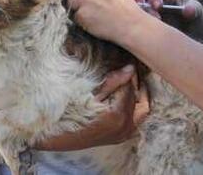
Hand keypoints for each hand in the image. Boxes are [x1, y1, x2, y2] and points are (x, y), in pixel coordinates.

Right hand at [32, 64, 149, 149]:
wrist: (61, 135)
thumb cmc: (72, 111)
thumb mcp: (91, 93)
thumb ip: (113, 81)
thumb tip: (131, 68)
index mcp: (117, 115)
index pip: (129, 87)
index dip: (127, 75)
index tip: (125, 65)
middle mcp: (124, 127)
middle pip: (137, 97)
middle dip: (133, 84)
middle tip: (126, 73)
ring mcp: (124, 134)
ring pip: (141, 109)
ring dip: (136, 96)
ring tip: (127, 85)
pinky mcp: (122, 137)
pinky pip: (136, 119)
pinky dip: (134, 107)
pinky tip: (125, 99)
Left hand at [64, 0, 145, 42]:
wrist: (131, 24)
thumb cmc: (123, 6)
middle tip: (75, 0)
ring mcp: (85, 0)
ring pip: (69, 1)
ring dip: (75, 8)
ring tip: (90, 13)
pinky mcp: (82, 14)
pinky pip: (74, 16)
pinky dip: (80, 19)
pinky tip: (93, 21)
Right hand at [142, 0, 202, 36]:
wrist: (198, 35)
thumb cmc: (196, 17)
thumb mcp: (197, 10)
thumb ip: (194, 8)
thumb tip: (188, 11)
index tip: (158, 6)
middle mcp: (152, 8)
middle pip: (140, 5)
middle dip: (145, 12)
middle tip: (156, 20)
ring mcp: (149, 21)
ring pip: (138, 21)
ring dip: (143, 26)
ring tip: (155, 33)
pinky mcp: (148, 34)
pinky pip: (141, 35)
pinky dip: (143, 37)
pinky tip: (152, 42)